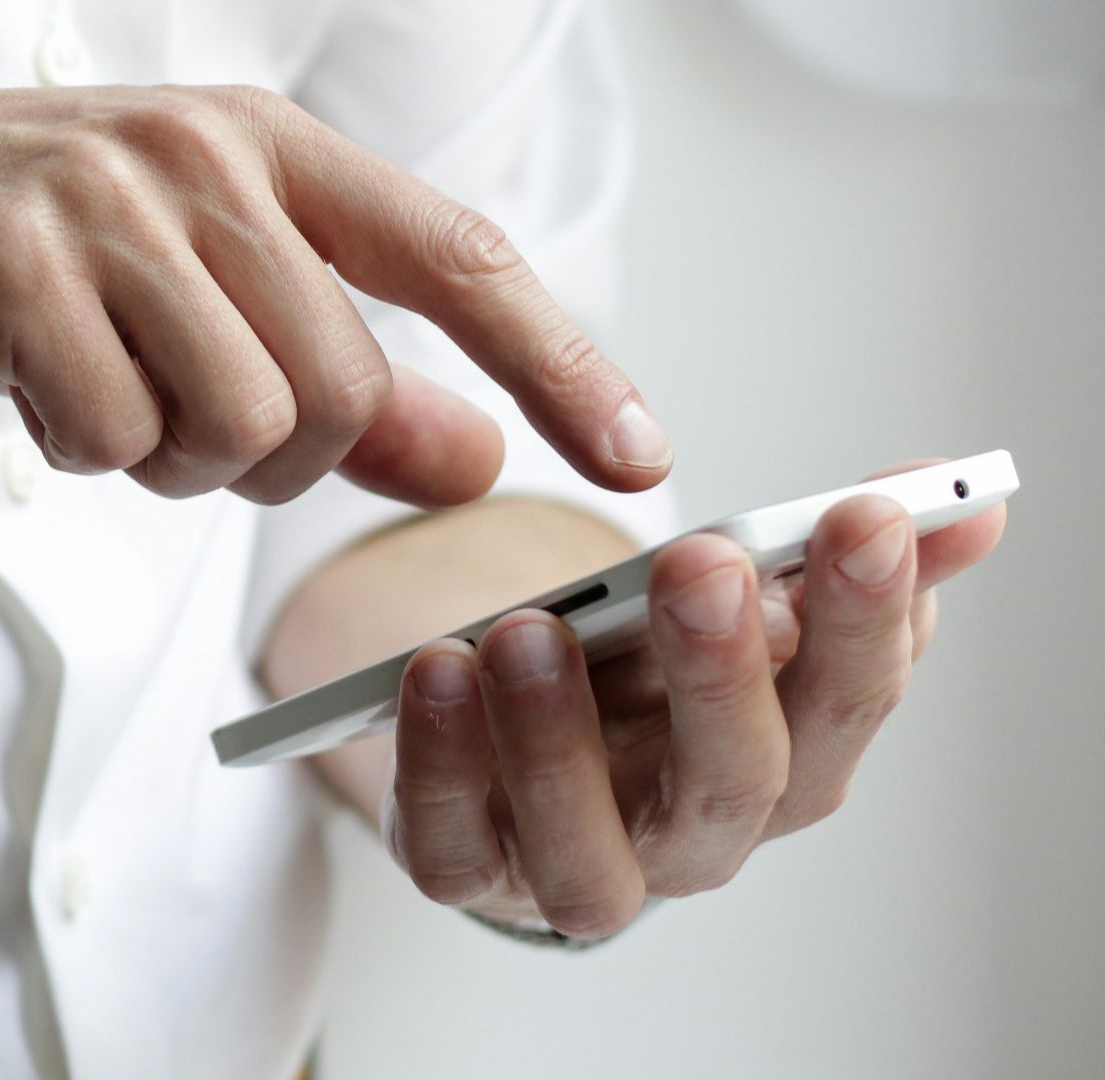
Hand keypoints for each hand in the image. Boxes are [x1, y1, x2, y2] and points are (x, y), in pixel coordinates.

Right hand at [0, 86, 670, 505]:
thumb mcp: (179, 307)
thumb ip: (340, 379)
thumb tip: (476, 452)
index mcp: (259, 146)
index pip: (459, 258)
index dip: (562, 362)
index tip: (640, 456)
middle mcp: (199, 152)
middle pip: (340, 388)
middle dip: (264, 457)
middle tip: (161, 420)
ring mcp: (104, 197)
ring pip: (240, 421)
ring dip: (164, 459)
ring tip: (85, 392)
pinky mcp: (11, 260)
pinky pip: (115, 438)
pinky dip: (75, 454)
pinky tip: (17, 386)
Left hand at [382, 462, 1006, 937]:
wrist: (516, 739)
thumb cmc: (643, 675)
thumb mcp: (735, 605)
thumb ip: (832, 557)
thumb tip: (966, 501)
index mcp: (785, 762)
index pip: (849, 703)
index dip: (867, 618)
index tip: (865, 515)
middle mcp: (694, 836)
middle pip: (733, 784)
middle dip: (723, 672)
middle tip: (702, 564)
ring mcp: (577, 866)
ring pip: (587, 850)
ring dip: (558, 740)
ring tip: (529, 630)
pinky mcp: (468, 870)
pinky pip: (450, 848)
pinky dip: (439, 766)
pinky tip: (435, 671)